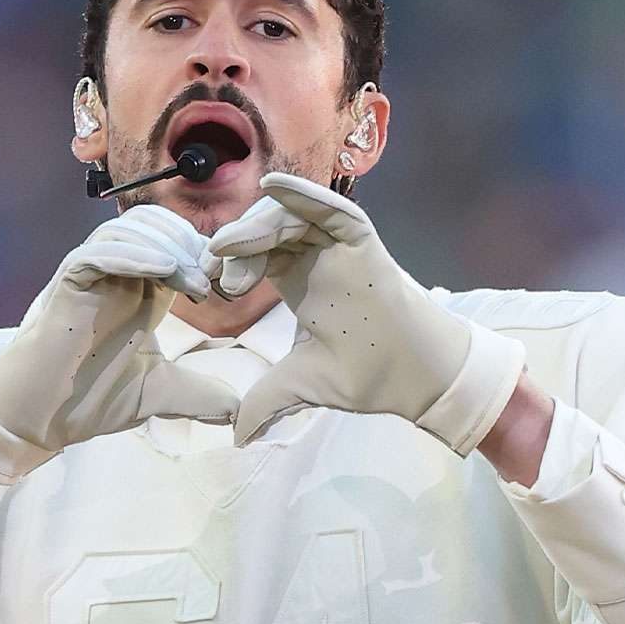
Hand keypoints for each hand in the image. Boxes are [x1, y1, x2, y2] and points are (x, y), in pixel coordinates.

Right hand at [0, 205, 238, 483]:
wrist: (38, 418)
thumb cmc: (88, 399)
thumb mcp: (158, 393)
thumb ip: (198, 394)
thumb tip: (237, 412)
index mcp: (140, 289)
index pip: (175, 243)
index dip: (204, 252)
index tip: (231, 280)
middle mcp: (115, 274)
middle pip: (154, 226)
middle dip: (189, 243)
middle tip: (213, 279)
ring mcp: (89, 275)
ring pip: (126, 231)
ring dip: (165, 247)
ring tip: (193, 283)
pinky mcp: (67, 284)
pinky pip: (97, 254)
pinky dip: (131, 255)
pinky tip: (162, 271)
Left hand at [206, 173, 525, 452]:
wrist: (416, 378)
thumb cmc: (367, 373)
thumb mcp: (302, 383)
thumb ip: (267, 399)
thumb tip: (237, 437)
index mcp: (298, 281)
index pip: (255, 256)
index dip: (230, 264)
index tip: (208, 285)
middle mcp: (315, 257)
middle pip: (266, 230)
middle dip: (236, 244)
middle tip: (214, 269)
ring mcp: (338, 246)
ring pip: (290, 217)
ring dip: (256, 225)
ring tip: (228, 246)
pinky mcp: (361, 241)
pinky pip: (331, 210)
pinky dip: (304, 194)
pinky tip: (274, 186)